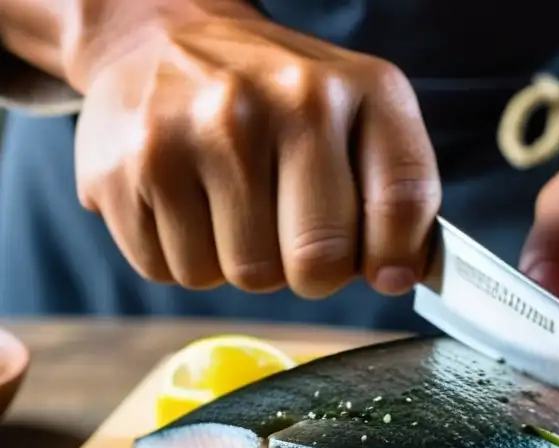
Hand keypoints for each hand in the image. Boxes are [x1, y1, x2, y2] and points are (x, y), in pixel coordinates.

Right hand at [71, 1, 440, 298]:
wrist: (164, 37)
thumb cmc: (279, 100)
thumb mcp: (360, 117)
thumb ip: (397, 195)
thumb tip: (402, 276)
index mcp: (363, 89)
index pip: (402, 203)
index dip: (394, 257)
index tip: (383, 269)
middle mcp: (288, 99)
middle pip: (318, 262)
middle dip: (311, 271)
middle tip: (294, 236)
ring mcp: (206, 129)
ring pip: (247, 275)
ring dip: (243, 262)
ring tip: (233, 204)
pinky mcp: (133, 164)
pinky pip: (179, 272)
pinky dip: (185, 256)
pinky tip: (188, 203)